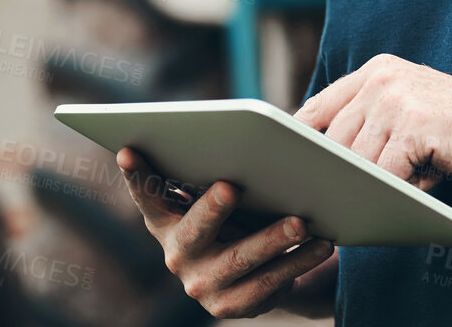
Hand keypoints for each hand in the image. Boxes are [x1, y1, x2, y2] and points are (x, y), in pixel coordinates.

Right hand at [117, 147, 334, 317]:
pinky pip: (269, 282)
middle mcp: (178, 254)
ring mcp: (202, 284)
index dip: (137, 175)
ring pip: (240, 259)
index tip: (128, 150)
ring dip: (272, 239)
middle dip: (212, 209)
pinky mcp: (231, 305)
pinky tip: (322, 244)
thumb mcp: (220, 199)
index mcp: (167, 221)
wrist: (255, 275)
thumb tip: (250, 145)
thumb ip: (219, 178)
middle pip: (194, 230)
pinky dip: (298, 261)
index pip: (148, 195)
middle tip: (231, 187)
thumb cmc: (236, 218)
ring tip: (301, 221)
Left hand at [294, 53, 451, 189]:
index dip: (298, 143)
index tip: (287, 171)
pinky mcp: (415, 127)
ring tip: (371, 203)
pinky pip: (384, 176)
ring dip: (364, 188)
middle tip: (326, 203)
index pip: (318, 108)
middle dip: (332, 176)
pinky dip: (391, 194)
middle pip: (332, 142)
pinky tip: (404, 197)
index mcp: (377, 71)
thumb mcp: (413, 115)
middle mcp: (382, 79)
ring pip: (356, 163)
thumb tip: (321, 167)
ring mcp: (398, 100)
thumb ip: (373, 126)